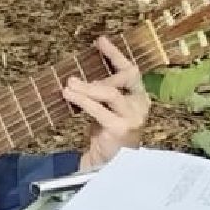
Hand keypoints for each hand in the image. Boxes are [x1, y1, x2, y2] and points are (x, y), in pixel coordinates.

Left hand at [64, 36, 150, 169]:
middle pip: (125, 77)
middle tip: (73, 77)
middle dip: (99, 74)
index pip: (131, 71)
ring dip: (86, 87)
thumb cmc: (107, 138)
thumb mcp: (106, 111)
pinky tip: (69, 96)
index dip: (115, 54)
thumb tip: (78, 77)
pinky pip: (98, 109)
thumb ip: (101, 95)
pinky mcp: (121, 128)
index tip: (101, 41)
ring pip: (110, 92)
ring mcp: (133, 117)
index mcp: (139, 98)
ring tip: (69, 85)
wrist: (108, 167)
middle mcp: (140, 105)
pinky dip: (82, 100)